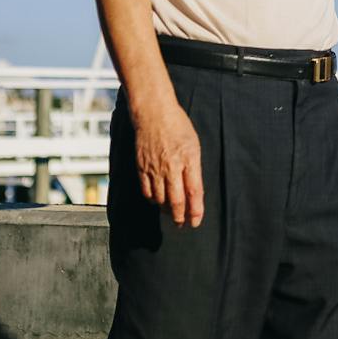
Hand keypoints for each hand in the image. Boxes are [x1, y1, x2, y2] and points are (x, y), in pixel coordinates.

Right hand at [133, 100, 203, 227]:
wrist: (153, 114)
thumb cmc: (178, 127)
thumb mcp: (194, 146)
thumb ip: (194, 169)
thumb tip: (194, 191)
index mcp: (188, 160)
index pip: (194, 192)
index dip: (196, 210)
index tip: (196, 222)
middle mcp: (171, 167)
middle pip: (176, 201)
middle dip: (180, 217)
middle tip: (182, 224)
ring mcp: (154, 168)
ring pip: (160, 199)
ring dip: (166, 210)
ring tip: (172, 213)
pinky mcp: (141, 167)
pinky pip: (146, 191)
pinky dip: (152, 200)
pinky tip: (158, 200)